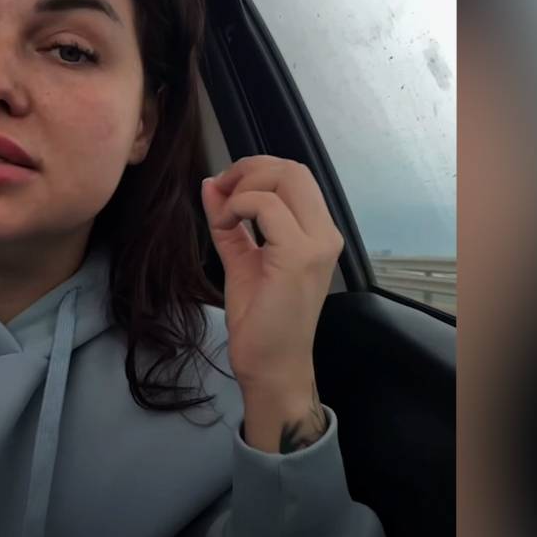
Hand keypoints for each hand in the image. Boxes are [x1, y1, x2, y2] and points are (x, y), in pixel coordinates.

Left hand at [200, 156, 343, 451]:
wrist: (272, 368)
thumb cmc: (261, 321)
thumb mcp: (242, 260)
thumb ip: (230, 222)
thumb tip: (211, 184)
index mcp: (317, 233)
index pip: (295, 176)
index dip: (256, 169)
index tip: (224, 187)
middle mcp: (325, 234)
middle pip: (292, 169)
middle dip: (249, 168)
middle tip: (221, 190)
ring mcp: (316, 244)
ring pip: (284, 178)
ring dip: (243, 185)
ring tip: (223, 213)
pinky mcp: (298, 256)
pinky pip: (266, 207)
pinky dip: (238, 206)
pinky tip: (224, 225)